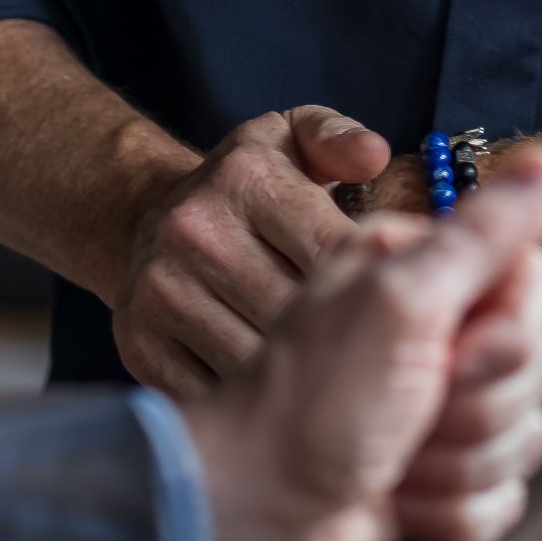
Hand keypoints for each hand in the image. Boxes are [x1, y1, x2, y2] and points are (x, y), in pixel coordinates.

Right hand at [114, 106, 393, 395]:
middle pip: (298, 310)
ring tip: (335, 380)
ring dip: (302, 378)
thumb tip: (374, 155)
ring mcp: (164, 293)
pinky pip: (218, 391)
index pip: (332, 246)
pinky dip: (254, 403)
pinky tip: (280, 394)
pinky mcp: (144, 345)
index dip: (376, 283)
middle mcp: (196, 232)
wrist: (139, 217)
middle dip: (344, 337)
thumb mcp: (289, 140)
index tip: (402, 306)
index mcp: (245, 180)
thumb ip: (337, 137)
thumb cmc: (242, 186)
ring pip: (260, 360)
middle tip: (380, 356)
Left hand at [181, 148, 541, 540]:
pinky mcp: (446, 476)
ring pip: (523, 440)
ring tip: (392, 460)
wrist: (256, 504)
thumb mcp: (398, 301)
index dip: (507, 336)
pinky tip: (398, 500)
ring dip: (456, 465)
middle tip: (409, 411)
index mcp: (430, 272)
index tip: (450, 354)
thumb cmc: (313, 398)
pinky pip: (498, 503)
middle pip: (539, 368)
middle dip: (477, 410)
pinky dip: (448, 513)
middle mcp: (443, 331)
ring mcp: (447, 407)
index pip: (536, 287)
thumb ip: (481, 233)